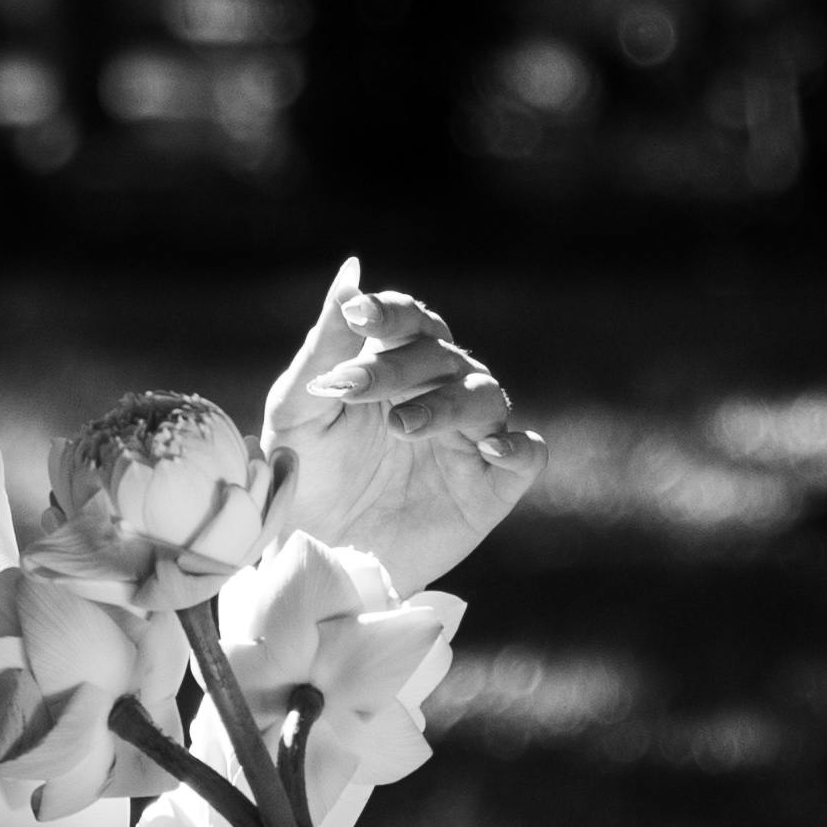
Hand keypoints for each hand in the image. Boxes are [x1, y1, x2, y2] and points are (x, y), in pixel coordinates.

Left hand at [259, 265, 547, 596]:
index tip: (357, 314)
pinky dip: (517, 447)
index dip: (388, 312)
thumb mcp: (299, 409)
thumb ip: (325, 345)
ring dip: (446, 404)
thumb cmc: (307, 474)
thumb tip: (351, 271)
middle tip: (349, 389)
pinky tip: (490, 451)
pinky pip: (526, 454)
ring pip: (485, 395)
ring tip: (402, 427)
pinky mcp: (492, 487)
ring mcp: (471, 438)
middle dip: (395, 367)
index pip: (408, 319)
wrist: (316, 556)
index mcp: (396, 364)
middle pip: (440, 355)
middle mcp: (440, 391)